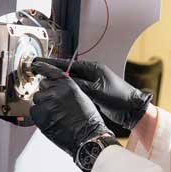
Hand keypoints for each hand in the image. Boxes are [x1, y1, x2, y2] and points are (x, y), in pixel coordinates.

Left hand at [29, 61, 113, 156]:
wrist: (87, 135)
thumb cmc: (87, 119)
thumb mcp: (80, 96)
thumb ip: (65, 89)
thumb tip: (54, 87)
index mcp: (67, 84)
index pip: (50, 71)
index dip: (42, 68)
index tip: (35, 65)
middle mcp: (55, 90)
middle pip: (42, 85)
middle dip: (47, 93)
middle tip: (56, 105)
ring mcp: (46, 102)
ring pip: (37, 98)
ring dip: (43, 105)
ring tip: (55, 115)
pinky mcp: (39, 114)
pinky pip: (34, 110)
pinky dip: (39, 115)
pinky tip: (51, 120)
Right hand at [33, 57, 151, 129]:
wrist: (132, 109)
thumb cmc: (118, 97)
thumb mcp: (96, 90)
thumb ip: (79, 85)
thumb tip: (63, 81)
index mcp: (92, 68)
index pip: (68, 64)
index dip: (52, 64)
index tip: (39, 63)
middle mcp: (91, 73)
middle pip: (68, 71)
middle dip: (53, 72)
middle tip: (38, 72)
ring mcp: (92, 82)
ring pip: (71, 80)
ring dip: (59, 81)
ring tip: (45, 83)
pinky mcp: (93, 92)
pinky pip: (76, 89)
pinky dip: (67, 90)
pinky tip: (59, 94)